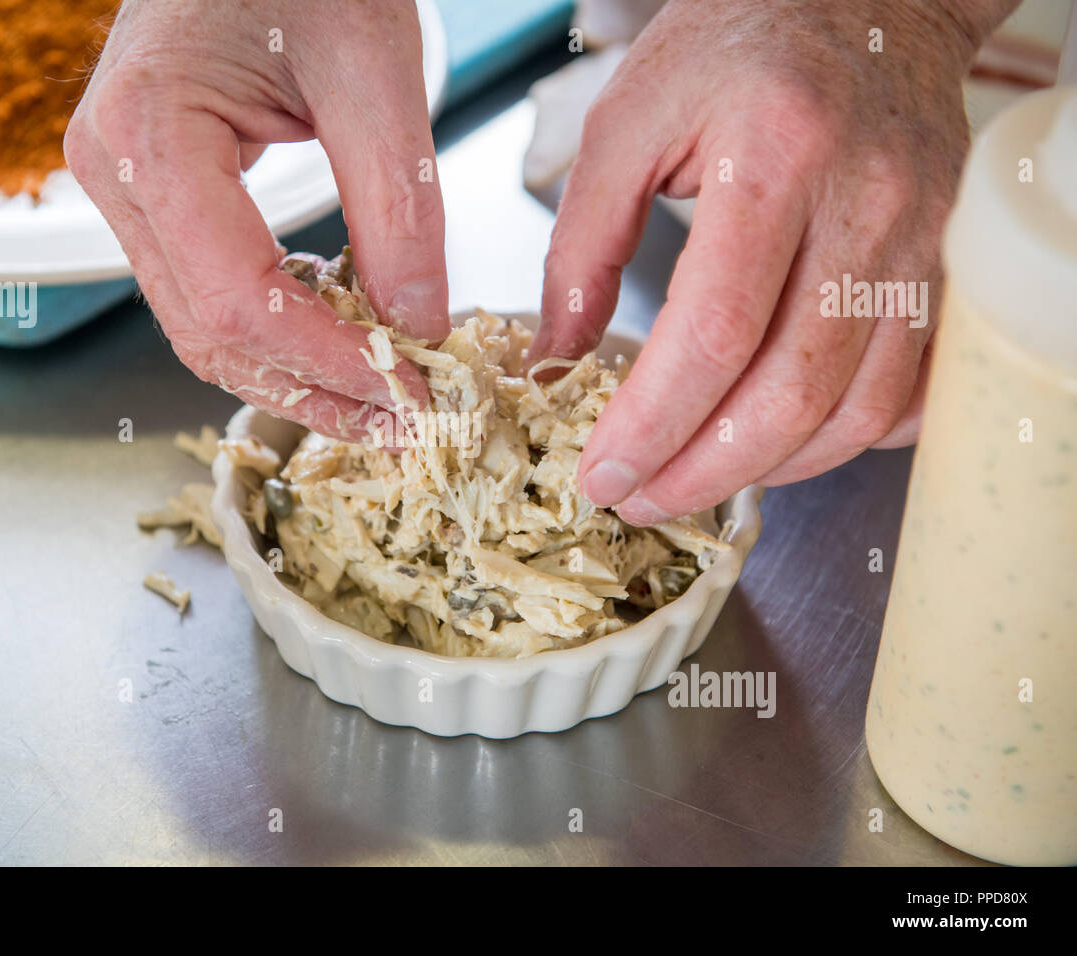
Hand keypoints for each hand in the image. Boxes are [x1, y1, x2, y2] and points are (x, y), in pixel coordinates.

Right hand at [66, 0, 447, 440]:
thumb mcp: (374, 72)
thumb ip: (398, 208)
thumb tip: (418, 330)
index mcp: (147, 132)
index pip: (233, 297)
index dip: (326, 362)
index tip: (410, 391)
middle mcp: (113, 173)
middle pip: (209, 333)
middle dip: (314, 391)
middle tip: (406, 424)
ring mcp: (124, 190)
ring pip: (205, 330)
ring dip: (298, 378)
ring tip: (386, 401)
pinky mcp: (155, 199)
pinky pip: (211, 295)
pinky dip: (281, 336)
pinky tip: (346, 346)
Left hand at [530, 0, 1012, 524]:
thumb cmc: (739, 46)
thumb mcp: (627, 120)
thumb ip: (581, 245)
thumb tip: (555, 361)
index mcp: (772, 157)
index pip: (715, 331)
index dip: (655, 422)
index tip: (602, 470)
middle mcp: (865, 203)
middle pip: (794, 390)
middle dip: (705, 469)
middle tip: (639, 499)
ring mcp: (921, 240)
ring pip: (859, 405)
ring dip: (770, 468)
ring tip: (694, 481)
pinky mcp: (944, 265)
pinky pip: (910, 387)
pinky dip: (844, 439)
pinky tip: (779, 449)